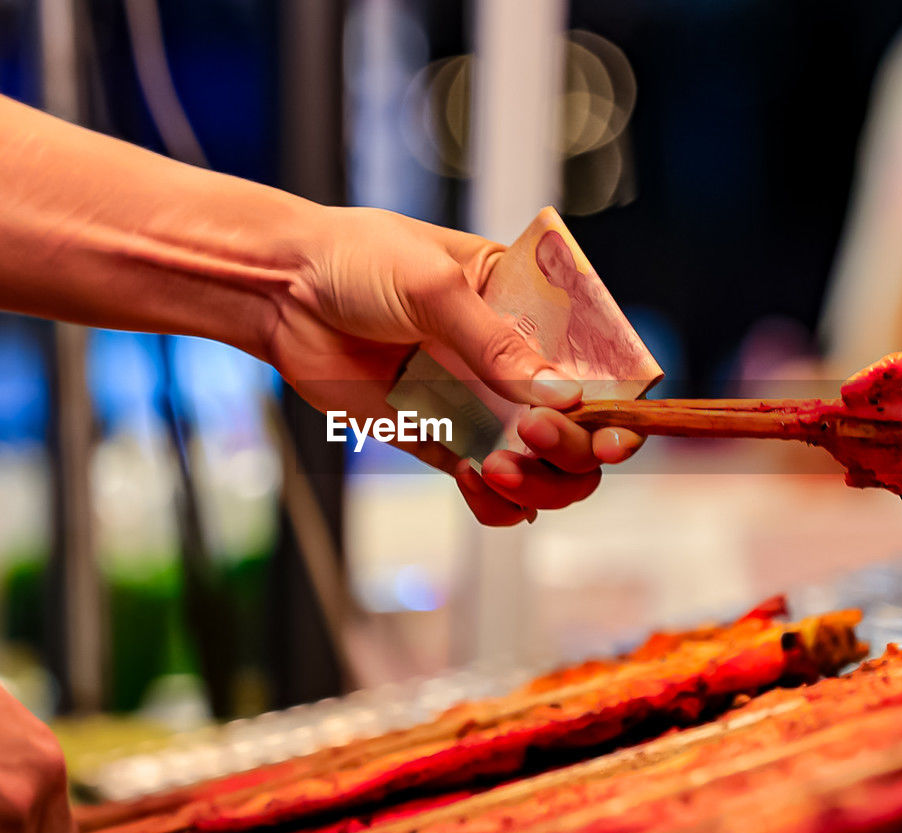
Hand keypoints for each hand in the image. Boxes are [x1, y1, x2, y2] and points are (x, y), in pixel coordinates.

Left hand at [271, 206, 642, 523]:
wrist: (284, 291)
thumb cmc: (360, 260)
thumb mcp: (435, 285)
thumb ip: (495, 344)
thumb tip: (562, 397)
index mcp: (529, 308)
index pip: (597, 365)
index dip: (617, 404)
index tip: (610, 429)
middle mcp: (515, 362)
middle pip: (582, 431)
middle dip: (575, 450)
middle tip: (534, 439)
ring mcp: (481, 403)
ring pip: (543, 469)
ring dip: (539, 483)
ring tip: (499, 466)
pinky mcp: (442, 438)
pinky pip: (489, 488)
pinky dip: (495, 502)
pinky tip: (477, 481)